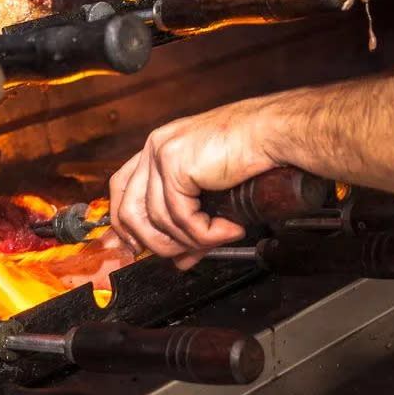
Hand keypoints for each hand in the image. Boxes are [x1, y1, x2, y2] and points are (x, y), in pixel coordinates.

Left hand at [109, 97, 279, 268]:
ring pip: (156, 220)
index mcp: (158, 149)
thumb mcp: (210, 195)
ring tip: (217, 239)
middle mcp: (155, 148)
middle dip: (154, 243)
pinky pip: (180, 217)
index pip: (120, 189)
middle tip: (185, 255)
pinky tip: (228, 229)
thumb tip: (181, 261)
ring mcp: (162, 155)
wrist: (273, 133)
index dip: (124, 224)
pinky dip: (204, 233)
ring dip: (188, 241)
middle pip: (128, 211)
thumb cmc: (249, 155)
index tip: (136, 248)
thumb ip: (189, 226)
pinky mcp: (175, 165)